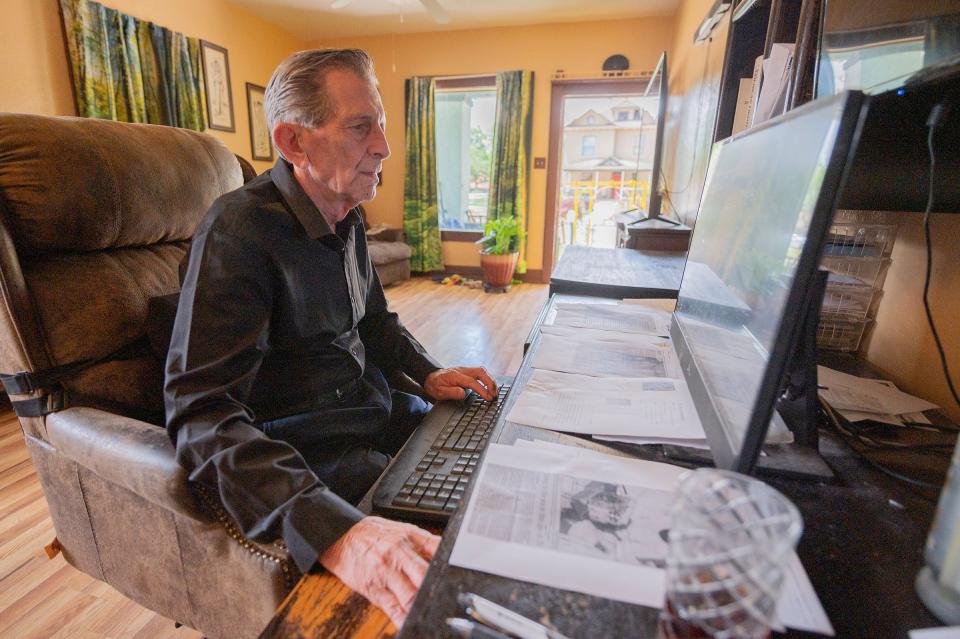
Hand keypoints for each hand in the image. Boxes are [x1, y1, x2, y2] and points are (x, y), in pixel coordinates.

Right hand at [318, 516, 439, 627]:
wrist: (339, 535)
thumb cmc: (372, 533)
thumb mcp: (401, 528)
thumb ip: (424, 542)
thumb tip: (448, 552)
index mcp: (409, 537)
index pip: (437, 550)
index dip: (451, 564)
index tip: (461, 575)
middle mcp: (398, 554)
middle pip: (425, 574)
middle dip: (437, 588)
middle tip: (450, 600)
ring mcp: (385, 572)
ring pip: (410, 594)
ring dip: (422, 605)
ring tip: (432, 613)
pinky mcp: (373, 588)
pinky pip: (392, 607)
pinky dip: (403, 619)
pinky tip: (410, 622)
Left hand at [424, 366, 496, 401]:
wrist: (429, 376)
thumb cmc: (434, 385)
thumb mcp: (439, 392)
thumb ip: (451, 392)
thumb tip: (463, 393)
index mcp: (455, 376)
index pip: (472, 382)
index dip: (482, 390)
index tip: (488, 397)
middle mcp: (462, 371)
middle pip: (480, 372)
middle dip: (490, 382)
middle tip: (495, 394)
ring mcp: (465, 370)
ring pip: (482, 371)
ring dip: (490, 380)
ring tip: (495, 391)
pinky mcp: (466, 371)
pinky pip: (479, 372)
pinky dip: (486, 379)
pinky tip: (489, 386)